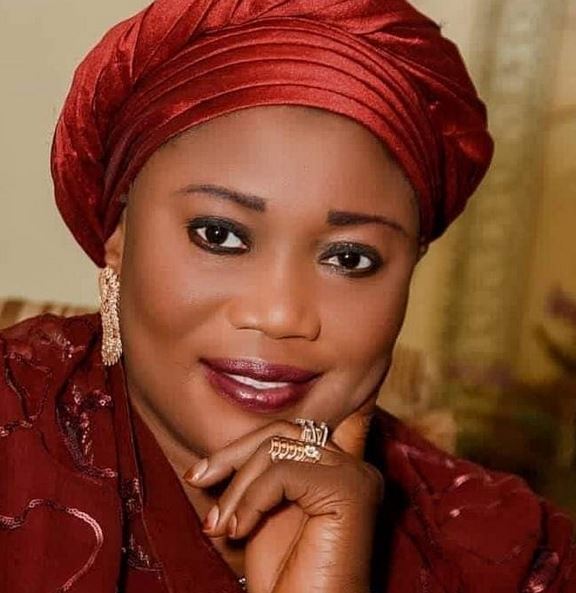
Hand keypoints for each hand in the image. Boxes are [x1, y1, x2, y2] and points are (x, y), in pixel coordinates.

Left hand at [183, 398, 382, 592]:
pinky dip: (252, 499)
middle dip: (232, 455)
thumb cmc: (283, 573)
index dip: (265, 435)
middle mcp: (354, 465)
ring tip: (220, 526)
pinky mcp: (350, 489)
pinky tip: (239, 531)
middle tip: (198, 481)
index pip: (302, 426)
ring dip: (238, 487)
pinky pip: (285, 471)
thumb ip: (267, 469)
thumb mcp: (265, 508)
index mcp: (336, 468)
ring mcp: (356, 474)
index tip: (218, 464)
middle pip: (283, 430)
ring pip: (280, 446)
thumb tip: (242, 441)